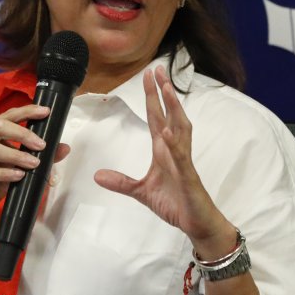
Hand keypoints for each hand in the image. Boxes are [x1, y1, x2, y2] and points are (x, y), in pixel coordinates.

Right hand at [0, 106, 70, 242]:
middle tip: (42, 145)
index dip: (26, 112)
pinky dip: (4, 173)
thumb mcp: (19, 166)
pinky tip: (18, 175)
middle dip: (22, 133)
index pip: (7, 115)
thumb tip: (64, 148)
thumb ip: (39, 155)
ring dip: (16, 155)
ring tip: (33, 163)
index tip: (45, 112)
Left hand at [94, 66, 231, 249]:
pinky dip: (175, 145)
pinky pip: (182, 158)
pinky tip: (168, 132)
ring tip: (167, 89)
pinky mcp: (189, 177)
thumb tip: (98, 176)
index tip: (149, 76)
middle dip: (163, 92)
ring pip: (180, 129)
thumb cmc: (175, 204)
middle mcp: (175, 150)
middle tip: (158, 69)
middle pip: (169, 115)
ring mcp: (183, 162)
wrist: (197, 224)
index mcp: (163, 151)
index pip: (157, 118)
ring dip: (174, 109)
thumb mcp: (141, 192)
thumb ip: (121, 183)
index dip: (152, 97)